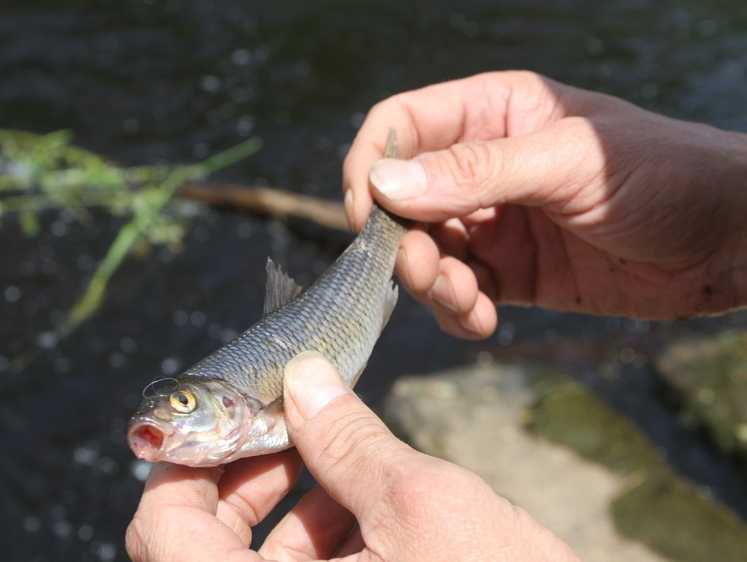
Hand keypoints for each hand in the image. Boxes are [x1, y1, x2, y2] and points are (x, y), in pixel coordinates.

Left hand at [126, 352, 579, 560]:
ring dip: (289, 500)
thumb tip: (304, 377)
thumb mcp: (425, 506)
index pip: (165, 528)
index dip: (187, 458)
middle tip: (292, 423)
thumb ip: (349, 438)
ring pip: (257, 561)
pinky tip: (364, 502)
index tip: (232, 409)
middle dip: (247, 471)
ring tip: (340, 456)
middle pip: (201, 542)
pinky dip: (320, 537)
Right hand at [343, 71, 746, 337]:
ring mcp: (497, 222)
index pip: (403, 126)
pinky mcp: (513, 272)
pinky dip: (459, 310)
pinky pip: (462, 292)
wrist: (730, 241)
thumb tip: (384, 185)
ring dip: (432, 284)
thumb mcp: (568, 163)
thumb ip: (476, 174)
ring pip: (428, 253)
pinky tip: (482, 321)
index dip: (373, 166)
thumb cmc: (665, 174)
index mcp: (495, 114)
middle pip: (405, 200)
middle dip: (405, 242)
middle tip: (428, 273)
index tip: (371, 217)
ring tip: (467, 302)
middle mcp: (485, 167)